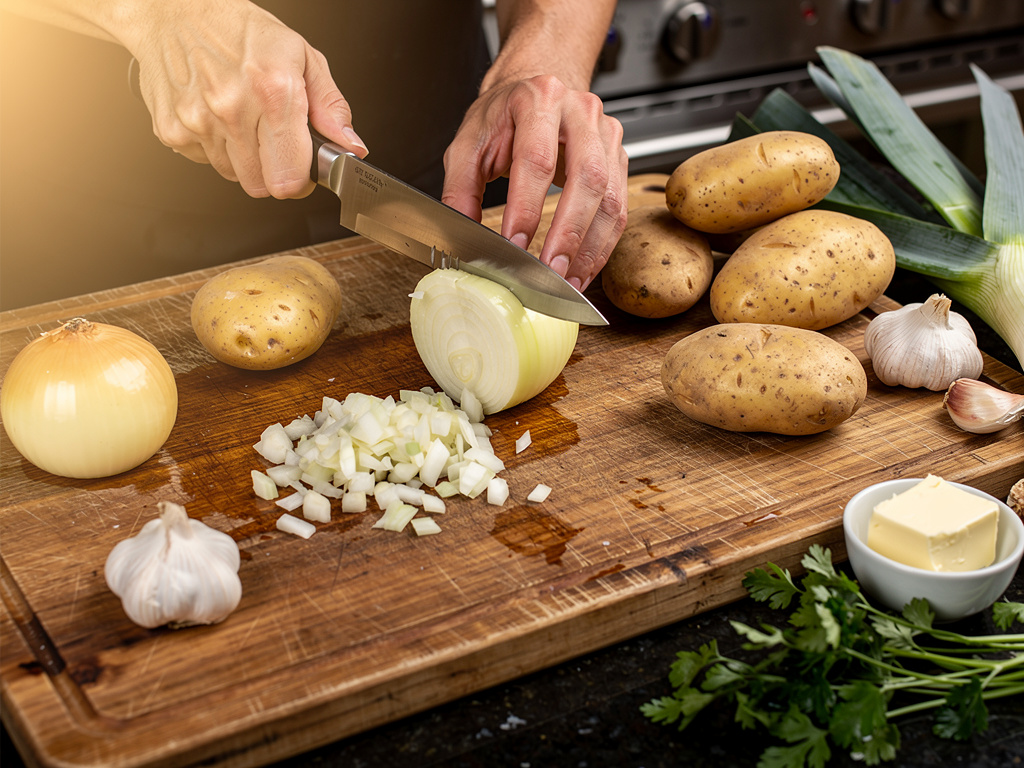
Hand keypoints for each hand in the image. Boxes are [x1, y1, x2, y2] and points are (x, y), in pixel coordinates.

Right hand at [128, 0, 366, 198]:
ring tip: (242, 120)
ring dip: (244, 158)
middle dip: (274, 173)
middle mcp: (232, 109)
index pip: (290, 178)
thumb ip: (330, 106)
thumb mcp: (300, 55)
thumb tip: (350, 145)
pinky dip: (215, 147)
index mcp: (273, 90)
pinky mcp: (171, 130)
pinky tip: (216, 116)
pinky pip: (205, 162)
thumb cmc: (239, 30)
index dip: (301, 181)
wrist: (172, 10)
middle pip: (262, 187)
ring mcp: (198, 122)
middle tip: (275, 145)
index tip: (303, 170)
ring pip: (234, 176)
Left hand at [441, 74, 627, 291]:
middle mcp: (580, 113)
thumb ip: (459, 188)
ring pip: (611, 197)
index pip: (536, 159)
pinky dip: (602, 245)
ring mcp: (606, 135)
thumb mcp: (468, 144)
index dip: (526, 206)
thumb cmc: (503, 118)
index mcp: (538, 99)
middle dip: (569, 232)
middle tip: (550, 271)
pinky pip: (619, 208)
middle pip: (587, 178)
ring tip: (568, 281)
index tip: (514, 244)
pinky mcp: (619, 158)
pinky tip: (583, 268)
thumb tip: (460, 234)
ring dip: (590, 247)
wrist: (535, 91)